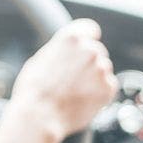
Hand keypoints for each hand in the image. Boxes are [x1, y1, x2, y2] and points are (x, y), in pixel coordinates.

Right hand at [0, 19, 118, 142]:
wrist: (40, 114)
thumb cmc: (34, 88)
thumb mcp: (40, 58)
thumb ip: (59, 49)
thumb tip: (65, 51)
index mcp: (71, 38)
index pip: (91, 28)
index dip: (87, 37)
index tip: (86, 44)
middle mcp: (89, 49)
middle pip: (97, 50)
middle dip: (88, 61)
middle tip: (73, 75)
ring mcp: (101, 69)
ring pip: (103, 68)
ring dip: (94, 76)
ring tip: (75, 89)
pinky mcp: (108, 88)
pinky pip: (108, 86)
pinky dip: (99, 91)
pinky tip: (83, 97)